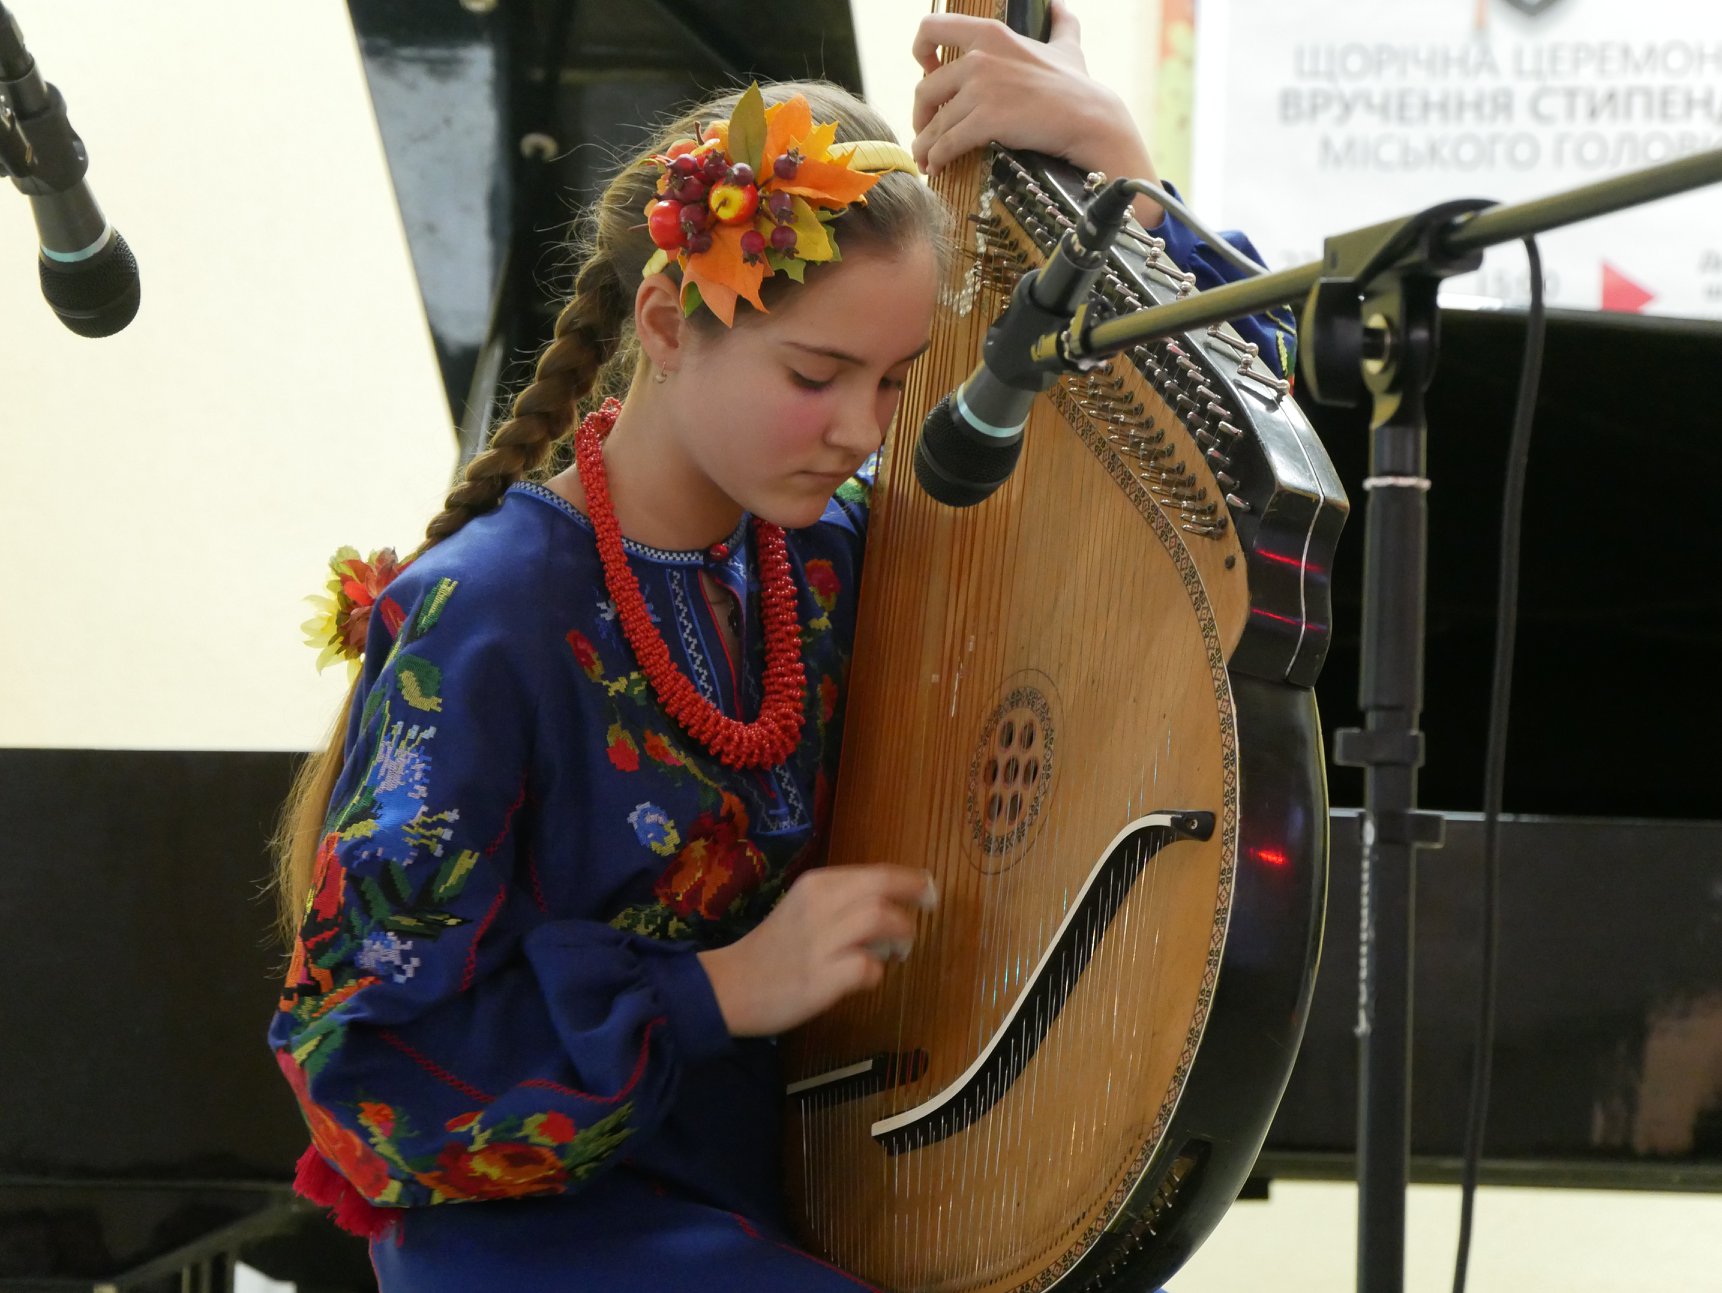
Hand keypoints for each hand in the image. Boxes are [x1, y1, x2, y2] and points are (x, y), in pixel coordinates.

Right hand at [697, 864, 937, 1036]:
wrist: (729, 987)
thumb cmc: (774, 949)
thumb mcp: (805, 909)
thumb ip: (843, 904)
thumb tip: (891, 906)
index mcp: (816, 884)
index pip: (876, 872)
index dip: (910, 879)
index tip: (928, 887)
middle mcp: (819, 905)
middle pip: (883, 888)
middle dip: (914, 896)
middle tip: (929, 908)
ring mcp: (820, 942)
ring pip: (880, 920)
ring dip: (901, 935)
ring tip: (898, 950)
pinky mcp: (821, 978)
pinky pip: (867, 967)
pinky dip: (877, 972)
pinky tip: (867, 977)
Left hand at [909, 0, 1163, 225]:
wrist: (1089, 118)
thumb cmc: (1076, 86)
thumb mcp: (1066, 46)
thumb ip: (1060, 24)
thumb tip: (1060, 6)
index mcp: (989, 34)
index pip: (931, 28)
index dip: (920, 51)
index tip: (926, 71)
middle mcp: (978, 58)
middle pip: (925, 88)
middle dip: (920, 116)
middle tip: (925, 132)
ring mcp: (981, 90)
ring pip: (934, 123)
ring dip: (924, 145)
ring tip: (925, 160)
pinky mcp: (985, 121)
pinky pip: (946, 144)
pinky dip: (936, 158)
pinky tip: (936, 168)